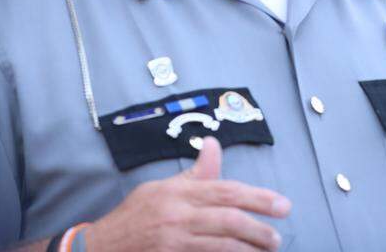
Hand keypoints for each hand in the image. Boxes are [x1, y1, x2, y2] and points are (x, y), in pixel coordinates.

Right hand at [87, 137, 290, 250]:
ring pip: (221, 245)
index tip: (282, 205)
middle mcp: (178, 214)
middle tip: (278, 237)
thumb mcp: (163, 188)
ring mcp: (174, 240)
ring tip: (265, 251)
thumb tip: (214, 144)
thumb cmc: (135, 216)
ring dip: (247, 250)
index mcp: (179, 192)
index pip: (227, 190)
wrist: (102, 246)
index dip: (259, 198)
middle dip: (259, 228)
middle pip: (228, 219)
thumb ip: (196, 173)